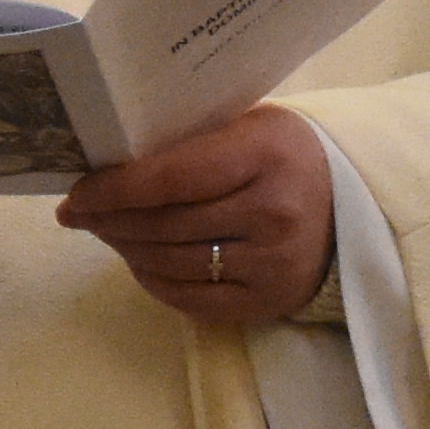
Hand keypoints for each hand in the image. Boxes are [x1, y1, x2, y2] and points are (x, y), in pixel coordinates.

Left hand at [55, 104, 336, 327]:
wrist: (353, 205)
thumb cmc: (286, 156)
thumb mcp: (248, 127)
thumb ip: (190, 142)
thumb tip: (109, 161)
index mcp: (264, 155)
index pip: (170, 178)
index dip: (113, 189)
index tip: (76, 194)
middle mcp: (272, 213)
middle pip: (164, 225)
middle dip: (110, 220)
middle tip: (81, 214)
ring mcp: (272, 263)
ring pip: (171, 263)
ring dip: (126, 249)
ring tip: (107, 233)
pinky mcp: (269, 301)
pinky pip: (190, 299)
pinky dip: (153, 280)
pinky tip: (138, 262)